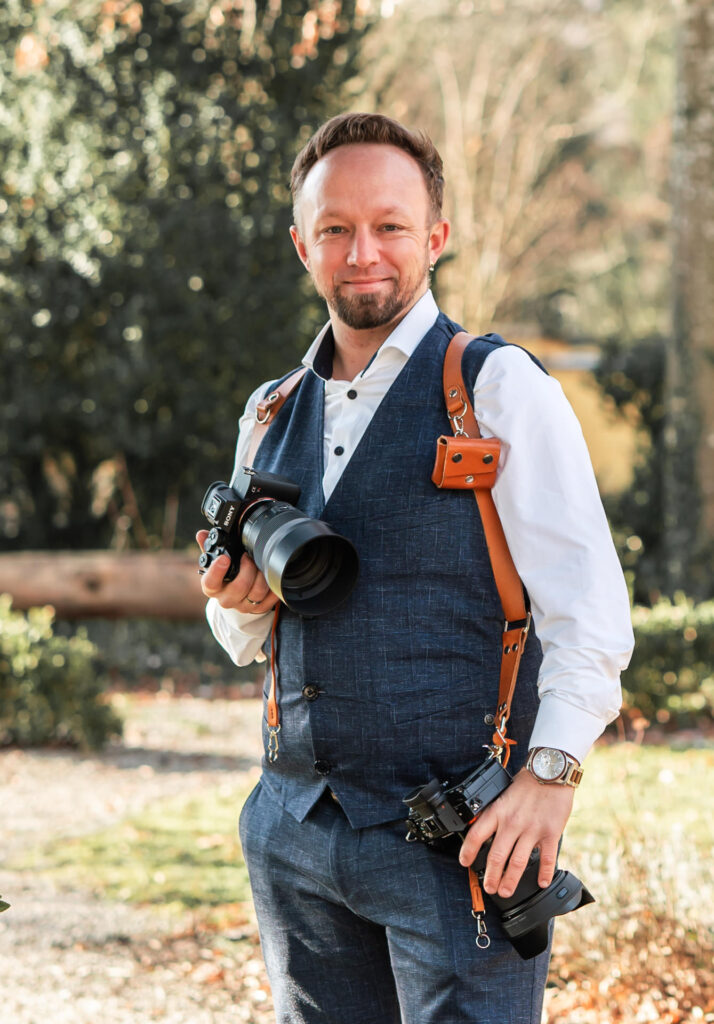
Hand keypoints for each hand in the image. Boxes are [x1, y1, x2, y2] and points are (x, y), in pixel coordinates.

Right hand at [196, 530, 279, 614]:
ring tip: (261, 563)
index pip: (210, 582)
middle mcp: (226, 599)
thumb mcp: (215, 561)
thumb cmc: (224, 574)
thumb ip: (209, 547)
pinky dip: (273, 587)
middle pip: (239, 587)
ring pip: (256, 593)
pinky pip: (269, 600)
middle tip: (248, 556)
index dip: (217, 571)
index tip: (224, 558)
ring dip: (262, 576)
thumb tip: (202, 534)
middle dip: (247, 569)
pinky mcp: (258, 610)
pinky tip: (272, 576)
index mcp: (212, 587)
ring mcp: (243, 606)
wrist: (233, 595)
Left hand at [458, 768, 574, 897]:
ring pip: (517, 862)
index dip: (468, 851)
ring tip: (505, 891)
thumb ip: (496, 812)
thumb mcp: (503, 794)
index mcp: (498, 811)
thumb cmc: (527, 782)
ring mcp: (531, 829)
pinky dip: (543, 873)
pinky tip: (541, 883)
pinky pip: (545, 858)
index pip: (476, 834)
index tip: (464, 863)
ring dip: (510, 880)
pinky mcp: (550, 833)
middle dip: (490, 876)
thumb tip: (485, 830)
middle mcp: (512, 822)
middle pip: (496, 856)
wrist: (550, 771)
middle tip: (489, 887)